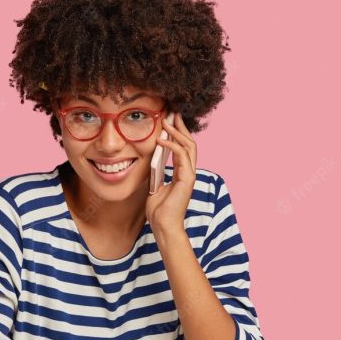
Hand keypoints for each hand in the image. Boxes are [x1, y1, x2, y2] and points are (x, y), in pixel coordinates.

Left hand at [145, 112, 197, 234]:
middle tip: (173, 113)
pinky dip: (172, 146)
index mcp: (183, 173)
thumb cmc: (159, 211)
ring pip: (188, 146)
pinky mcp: (187, 179)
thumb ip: (157, 173)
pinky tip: (161, 140)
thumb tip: (151, 160)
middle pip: (189, 143)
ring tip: (167, 121)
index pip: (183, 148)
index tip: (170, 121)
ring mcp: (189, 175)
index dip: (178, 133)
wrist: (164, 226)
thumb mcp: (155, 186)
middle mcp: (189, 172)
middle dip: (181, 127)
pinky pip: (181, 156)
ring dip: (177, 132)